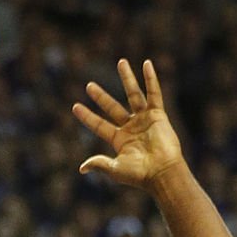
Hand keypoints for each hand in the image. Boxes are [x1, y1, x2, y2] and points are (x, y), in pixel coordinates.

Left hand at [73, 60, 183, 191]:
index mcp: (118, 139)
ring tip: (121, 62)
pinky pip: (154, 93)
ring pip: (133, 94)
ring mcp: (144, 119)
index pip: (98, 125)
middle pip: (112, 107)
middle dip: (101, 97)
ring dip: (127, 78)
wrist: (162, 172)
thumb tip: (82, 168)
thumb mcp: (115, 169)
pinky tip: (147, 64)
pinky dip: (151, 79)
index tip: (75, 106)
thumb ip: (100, 163)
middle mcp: (130, 127)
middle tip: (89, 85)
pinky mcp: (158, 114)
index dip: (87, 116)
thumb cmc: (139, 174)